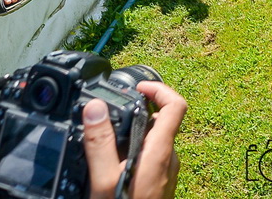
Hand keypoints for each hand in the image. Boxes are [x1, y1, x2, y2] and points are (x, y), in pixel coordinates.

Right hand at [82, 82, 185, 198]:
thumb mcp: (104, 179)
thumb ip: (100, 142)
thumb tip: (95, 107)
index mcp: (160, 151)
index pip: (176, 105)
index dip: (159, 89)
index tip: (138, 87)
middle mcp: (169, 159)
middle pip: (161, 122)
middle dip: (137, 113)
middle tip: (112, 114)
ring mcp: (166, 173)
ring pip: (154, 142)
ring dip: (133, 135)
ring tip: (107, 142)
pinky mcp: (160, 185)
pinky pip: (151, 159)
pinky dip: (134, 153)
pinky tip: (113, 166)